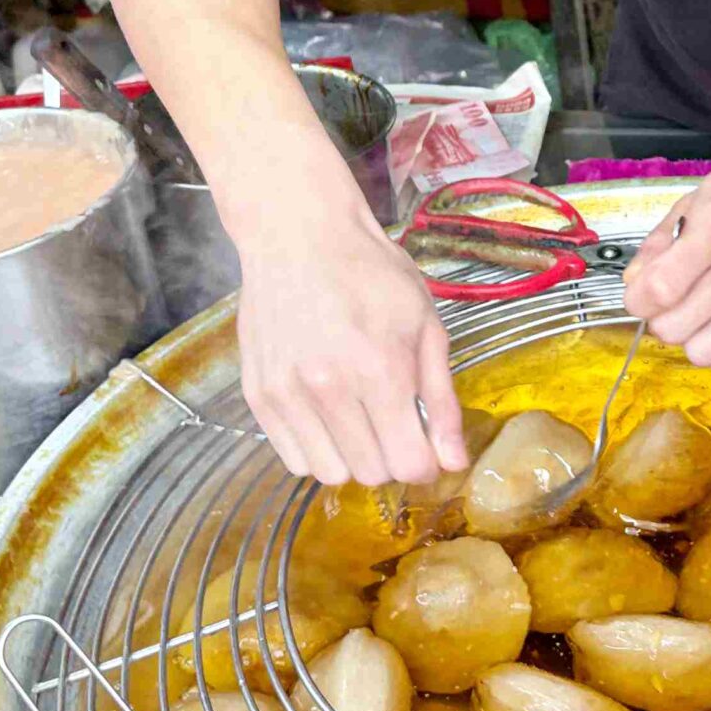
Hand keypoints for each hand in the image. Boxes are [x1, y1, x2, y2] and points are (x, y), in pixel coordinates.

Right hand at [232, 192, 465, 487]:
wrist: (297, 236)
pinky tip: (326, 414)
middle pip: (371, 473)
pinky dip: (316, 449)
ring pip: (329, 474)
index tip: (425, 443)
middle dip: (391, 457)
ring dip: (352, 457)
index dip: (425, 462)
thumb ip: (441, 400)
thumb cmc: (371, 274)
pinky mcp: (258, 395)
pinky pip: (293, 457)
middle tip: (391, 421)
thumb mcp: (425, 325)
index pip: (408, 463)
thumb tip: (453, 461)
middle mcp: (328, 389)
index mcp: (380, 370)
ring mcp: (287, 394)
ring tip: (358, 417)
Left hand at [622, 164, 710, 382]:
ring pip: (702, 354)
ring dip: (694, 341)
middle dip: (663, 321)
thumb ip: (662, 240)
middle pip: (675, 328)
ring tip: (705, 317)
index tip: (643, 297)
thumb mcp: (704, 196)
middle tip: (677, 305)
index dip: (638, 301)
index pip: (659, 288)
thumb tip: (635, 284)